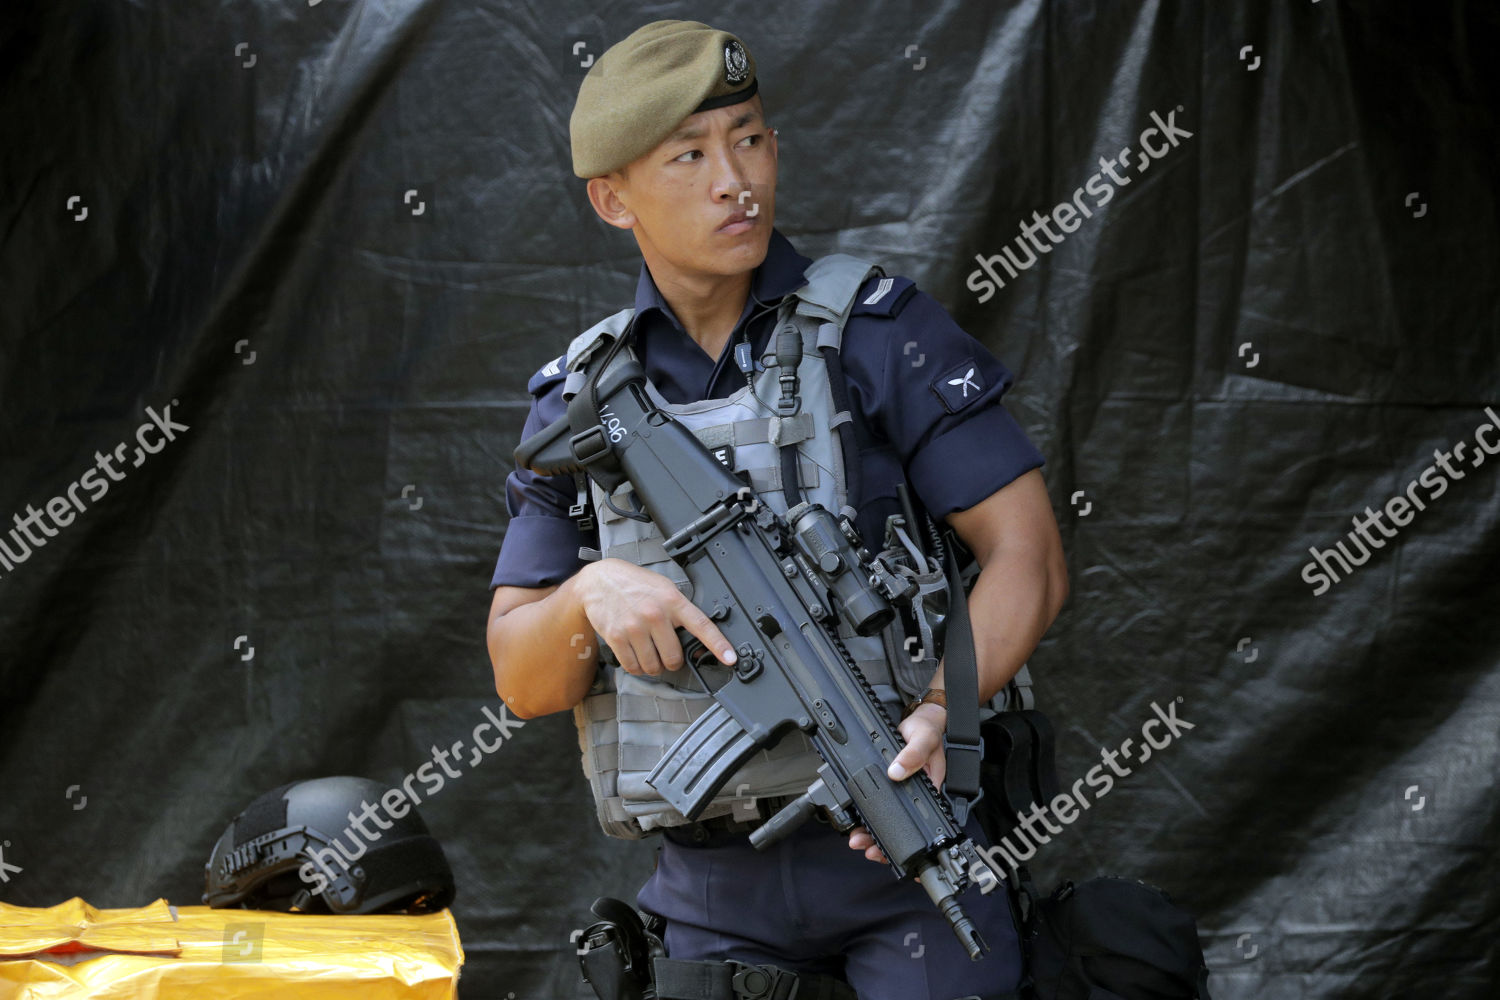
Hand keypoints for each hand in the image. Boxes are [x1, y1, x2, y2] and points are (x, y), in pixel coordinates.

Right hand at [576, 558, 736, 675]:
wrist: (599, 580)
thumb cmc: (635, 584)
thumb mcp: (664, 588)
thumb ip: (680, 611)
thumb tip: (696, 640)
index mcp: (672, 600)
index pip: (701, 625)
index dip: (718, 644)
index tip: (730, 658)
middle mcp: (655, 614)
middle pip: (674, 657)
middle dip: (672, 661)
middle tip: (667, 652)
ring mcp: (634, 626)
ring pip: (653, 666)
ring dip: (654, 666)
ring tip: (650, 652)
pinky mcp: (616, 637)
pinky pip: (633, 667)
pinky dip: (637, 667)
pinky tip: (636, 655)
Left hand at [847, 701, 947, 864]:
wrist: (922, 719)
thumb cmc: (928, 730)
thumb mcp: (923, 738)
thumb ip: (913, 754)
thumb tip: (897, 771)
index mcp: (930, 791)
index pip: (920, 826)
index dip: (905, 841)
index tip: (887, 851)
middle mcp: (916, 796)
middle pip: (902, 828)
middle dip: (882, 843)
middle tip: (865, 847)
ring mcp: (904, 793)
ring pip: (889, 821)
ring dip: (873, 833)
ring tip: (858, 840)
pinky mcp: (892, 786)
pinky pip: (880, 807)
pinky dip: (868, 817)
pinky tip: (858, 823)